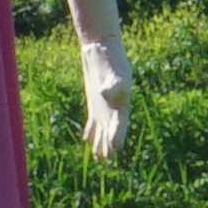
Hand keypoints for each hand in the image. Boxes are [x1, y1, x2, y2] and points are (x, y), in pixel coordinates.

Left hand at [76, 36, 135, 165]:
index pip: (120, 124)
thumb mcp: (114, 70)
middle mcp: (114, 107)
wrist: (102, 46)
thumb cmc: (110, 58)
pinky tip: (87, 138)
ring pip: (102, 128)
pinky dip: (91, 130)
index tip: (115, 149)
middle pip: (112, 130)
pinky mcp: (94, 101)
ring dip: (100, 142)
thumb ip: (114, 83)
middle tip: (107, 160)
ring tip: (99, 157)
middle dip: (109, 144)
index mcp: (121, 102)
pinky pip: (92, 120)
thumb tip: (106, 94)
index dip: (118, 136)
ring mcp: (104, 105)